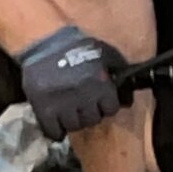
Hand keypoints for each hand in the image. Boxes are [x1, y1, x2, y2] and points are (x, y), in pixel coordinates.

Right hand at [16, 25, 124, 140]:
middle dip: (88, 113)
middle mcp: (84, 96)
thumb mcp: (104, 52)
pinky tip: (55, 122)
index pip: (110, 109)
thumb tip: (128, 95)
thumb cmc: (77, 45)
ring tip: (66, 110)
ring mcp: (63, 104)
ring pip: (74, 126)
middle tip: (80, 104)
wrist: (44, 40)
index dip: (104, 105)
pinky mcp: (44, 109)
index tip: (98, 101)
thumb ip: (118, 70)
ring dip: (72, 120)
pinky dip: (55, 130)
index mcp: (100, 84)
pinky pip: (54, 131)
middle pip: (92, 119)